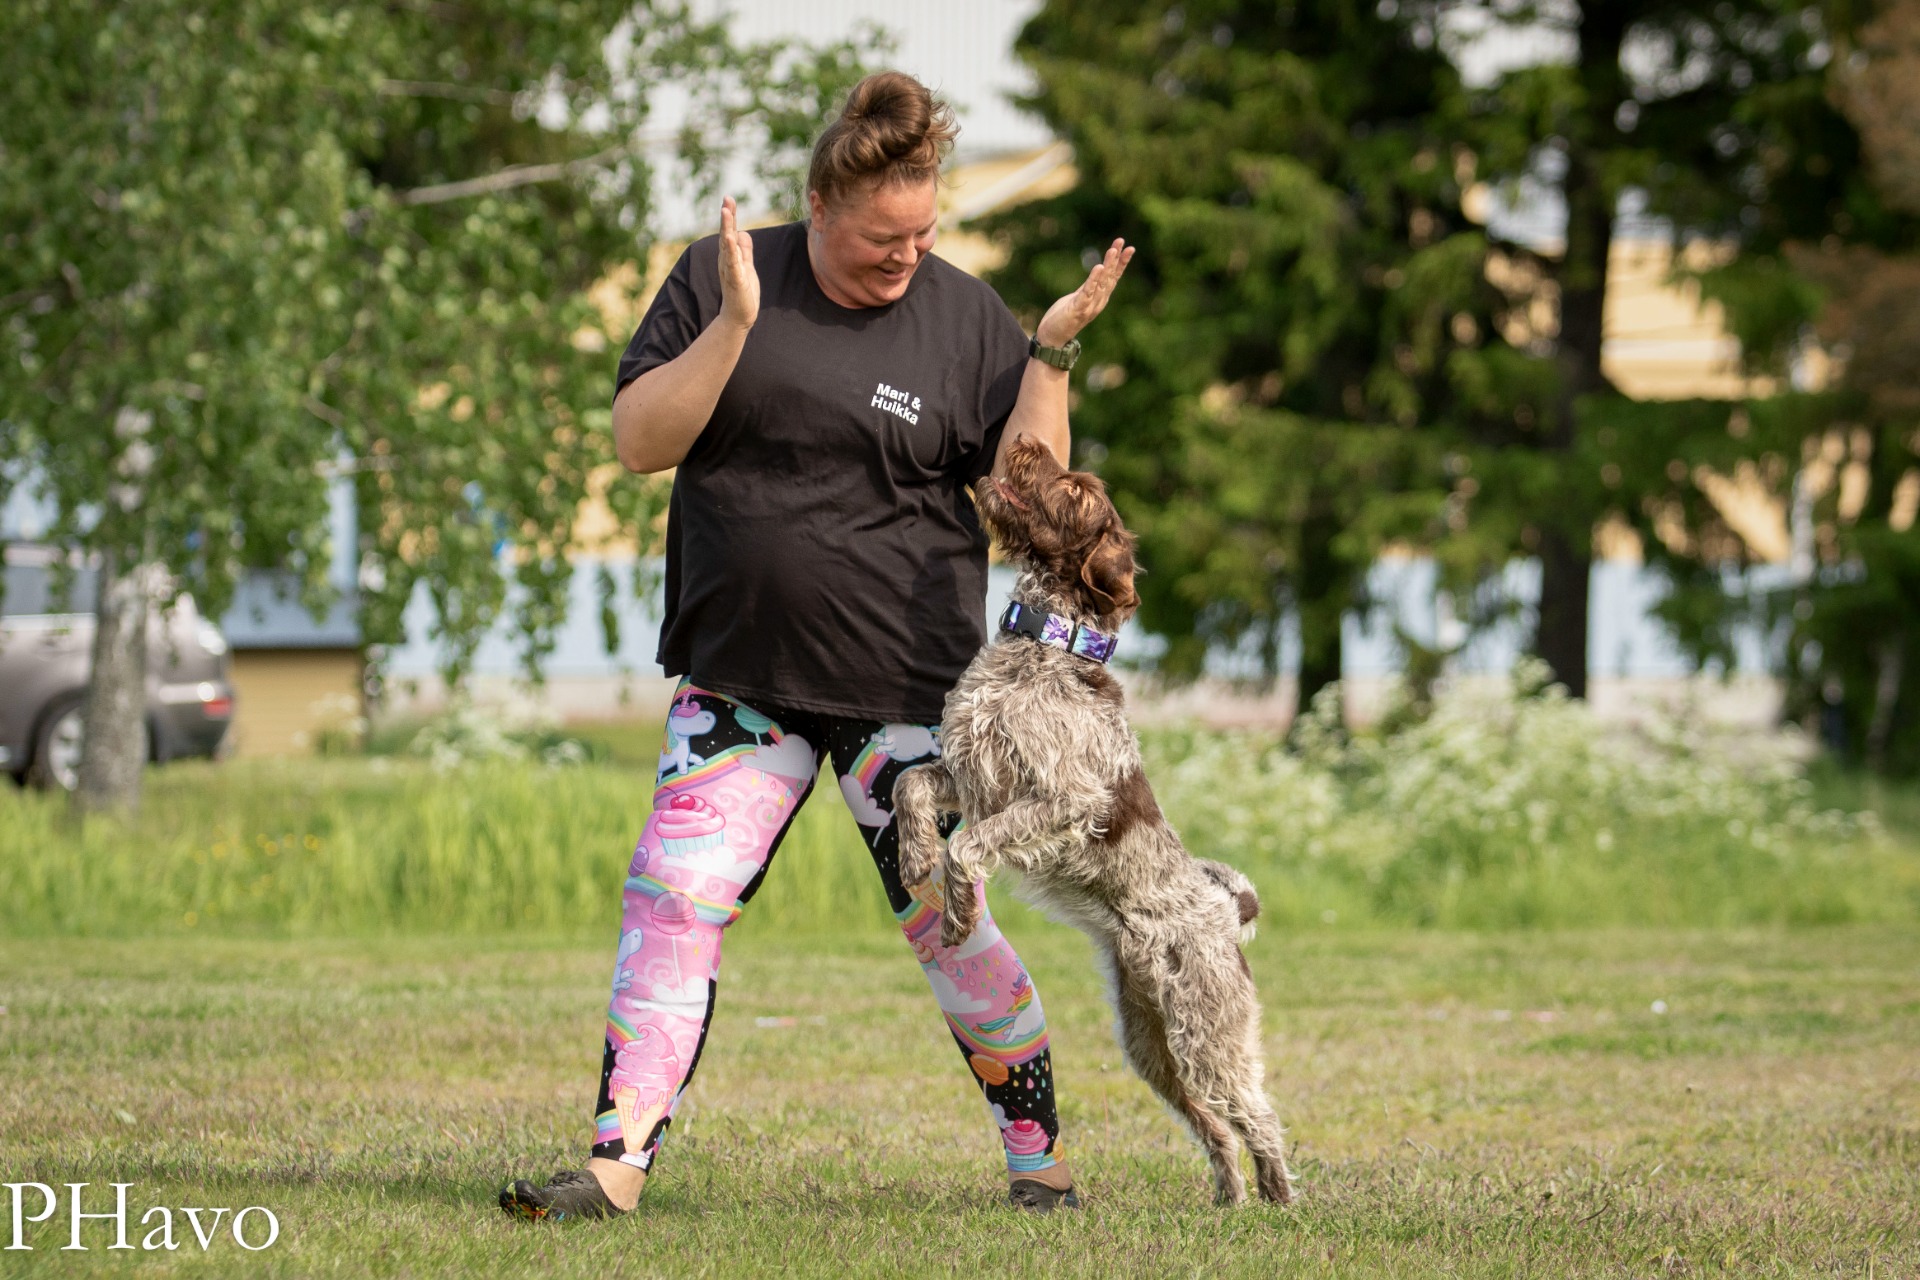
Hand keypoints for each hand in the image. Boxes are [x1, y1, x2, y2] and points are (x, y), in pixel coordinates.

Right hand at [718, 196, 758, 332]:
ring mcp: (729, 268)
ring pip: (726, 244)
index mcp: (729, 255)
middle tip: (727, 198)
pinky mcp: (735, 279)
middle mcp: (726, 259)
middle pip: (726, 233)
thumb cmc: (742, 291)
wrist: (739, 315)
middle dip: (727, 216)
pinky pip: (732, 262)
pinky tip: (730, 237)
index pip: (730, 231)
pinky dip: (731, 249)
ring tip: (725, 211)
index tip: (729, 199)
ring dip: (726, 227)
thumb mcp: (746, 265)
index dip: (730, 215)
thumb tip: (742, 232)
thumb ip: (744, 249)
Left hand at [1034, 237, 1134, 347]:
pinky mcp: (1078, 310)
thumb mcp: (1078, 298)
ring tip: (1113, 250)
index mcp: (1099, 298)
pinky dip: (1094, 280)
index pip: (1113, 277)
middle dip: (1117, 259)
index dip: (1120, 262)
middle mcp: (1098, 302)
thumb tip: (1096, 274)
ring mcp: (1089, 306)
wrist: (1052, 340)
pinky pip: (1087, 292)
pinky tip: (1099, 267)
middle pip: (1110, 277)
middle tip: (1122, 242)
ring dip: (1108, 266)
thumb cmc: (1063, 318)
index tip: (1127, 247)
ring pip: (1102, 283)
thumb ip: (1088, 287)